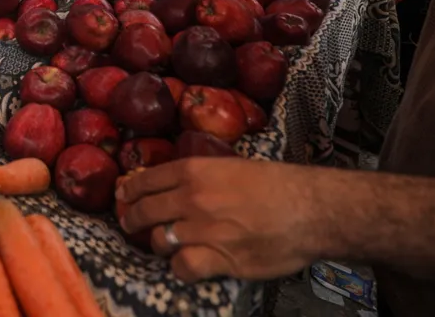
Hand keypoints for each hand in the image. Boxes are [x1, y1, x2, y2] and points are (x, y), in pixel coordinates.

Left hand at [117, 158, 325, 281]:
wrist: (311, 209)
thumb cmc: (276, 185)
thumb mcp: (230, 166)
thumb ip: (199, 176)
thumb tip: (170, 184)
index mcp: (194, 171)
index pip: (146, 180)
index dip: (130, 191)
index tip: (123, 196)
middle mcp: (193, 198)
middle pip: (144, 211)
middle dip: (133, 218)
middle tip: (130, 223)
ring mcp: (204, 230)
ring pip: (160, 240)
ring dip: (160, 243)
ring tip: (166, 243)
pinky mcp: (219, 258)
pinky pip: (183, 267)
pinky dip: (181, 268)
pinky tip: (188, 264)